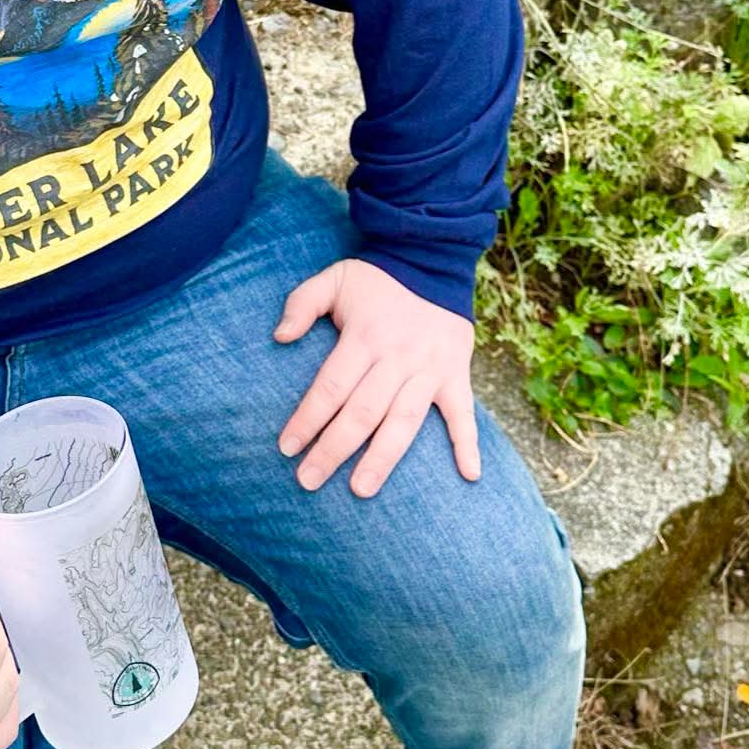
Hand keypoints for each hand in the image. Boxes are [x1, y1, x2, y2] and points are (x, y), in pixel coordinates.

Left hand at [274, 258, 478, 497]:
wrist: (433, 259)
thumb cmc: (377, 278)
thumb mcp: (334, 278)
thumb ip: (302, 303)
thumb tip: (279, 337)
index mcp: (364, 337)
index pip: (330, 387)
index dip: (307, 419)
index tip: (287, 447)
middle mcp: (396, 357)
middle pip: (361, 412)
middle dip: (333, 449)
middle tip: (309, 480)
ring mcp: (429, 368)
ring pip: (404, 421)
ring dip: (383, 458)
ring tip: (361, 489)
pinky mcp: (455, 373)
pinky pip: (464, 413)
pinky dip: (468, 443)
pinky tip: (469, 475)